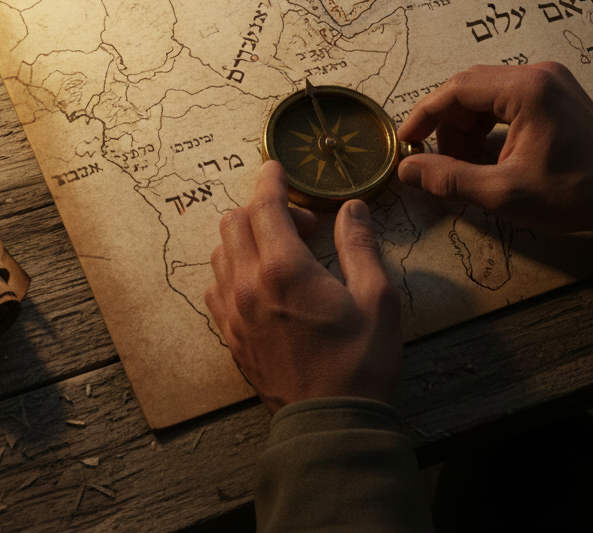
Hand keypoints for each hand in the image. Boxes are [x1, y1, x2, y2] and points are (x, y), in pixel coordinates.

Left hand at [204, 160, 401, 413]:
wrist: (330, 424)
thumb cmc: (360, 363)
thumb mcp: (377, 299)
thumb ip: (360, 246)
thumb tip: (352, 208)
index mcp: (285, 270)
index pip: (263, 205)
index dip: (270, 180)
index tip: (278, 168)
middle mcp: (249, 285)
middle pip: (235, 221)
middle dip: (264, 209)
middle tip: (302, 226)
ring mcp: (233, 311)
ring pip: (221, 250)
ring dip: (248, 238)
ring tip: (284, 254)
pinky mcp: (229, 334)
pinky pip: (216, 285)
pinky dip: (234, 269)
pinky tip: (262, 282)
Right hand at [396, 61, 592, 233]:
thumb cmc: (575, 193)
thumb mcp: (505, 193)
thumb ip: (450, 179)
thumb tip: (406, 170)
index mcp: (525, 89)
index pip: (456, 89)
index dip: (425, 114)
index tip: (406, 140)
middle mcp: (535, 73)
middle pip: (469, 87)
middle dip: (446, 124)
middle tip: (438, 160)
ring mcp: (547, 78)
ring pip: (485, 93)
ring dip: (466, 126)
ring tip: (464, 163)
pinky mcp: (554, 90)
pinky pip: (504, 98)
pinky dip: (487, 124)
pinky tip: (486, 154)